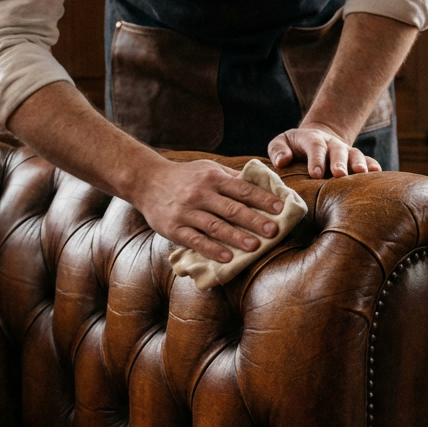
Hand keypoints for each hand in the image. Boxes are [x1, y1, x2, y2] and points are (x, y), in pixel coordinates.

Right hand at [127, 158, 283, 263]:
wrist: (146, 180)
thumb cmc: (184, 176)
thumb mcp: (207, 168)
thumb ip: (232, 177)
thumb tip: (263, 183)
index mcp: (212, 178)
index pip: (243, 189)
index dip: (263, 199)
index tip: (281, 209)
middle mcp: (200, 193)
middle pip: (232, 208)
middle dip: (255, 220)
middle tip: (274, 231)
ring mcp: (186, 211)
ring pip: (215, 226)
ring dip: (236, 237)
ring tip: (255, 246)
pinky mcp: (174, 228)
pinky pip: (195, 240)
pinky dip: (212, 249)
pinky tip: (227, 258)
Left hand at [267, 124, 381, 178]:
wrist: (315, 140)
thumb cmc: (293, 147)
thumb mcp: (281, 143)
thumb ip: (278, 150)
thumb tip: (281, 162)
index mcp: (312, 139)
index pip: (315, 146)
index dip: (316, 159)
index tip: (315, 175)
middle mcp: (331, 144)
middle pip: (337, 150)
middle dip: (339, 162)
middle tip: (339, 174)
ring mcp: (345, 151)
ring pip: (355, 154)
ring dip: (359, 163)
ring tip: (362, 174)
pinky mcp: (355, 160)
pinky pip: (367, 161)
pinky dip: (373, 166)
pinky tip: (378, 174)